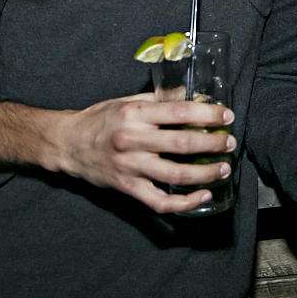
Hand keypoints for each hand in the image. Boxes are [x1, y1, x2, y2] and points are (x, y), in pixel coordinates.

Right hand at [44, 94, 236, 213]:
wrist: (67, 144)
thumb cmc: (100, 120)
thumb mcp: (128, 102)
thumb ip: (160, 99)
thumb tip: (192, 95)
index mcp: (135, 114)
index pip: (180, 111)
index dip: (208, 114)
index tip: (226, 117)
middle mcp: (133, 139)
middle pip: (183, 143)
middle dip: (213, 143)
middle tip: (229, 143)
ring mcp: (129, 166)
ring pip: (176, 174)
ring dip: (205, 173)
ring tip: (223, 169)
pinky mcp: (127, 187)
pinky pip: (160, 200)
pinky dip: (184, 202)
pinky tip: (202, 196)